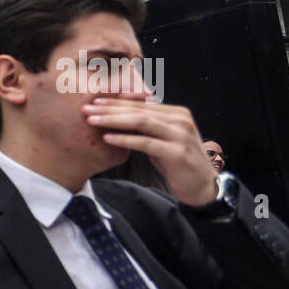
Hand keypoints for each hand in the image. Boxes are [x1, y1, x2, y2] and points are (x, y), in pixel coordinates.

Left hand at [81, 98, 217, 206]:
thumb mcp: (161, 140)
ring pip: (141, 122)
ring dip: (114, 120)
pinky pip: (146, 143)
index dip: (116, 102)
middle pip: (139, 110)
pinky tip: (107, 138)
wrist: (202, 186)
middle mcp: (180, 120)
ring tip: (92, 120)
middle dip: (110, 109)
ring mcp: (180, 135)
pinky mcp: (177, 152)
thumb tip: (120, 117)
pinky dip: (125, 139)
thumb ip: (147, 128)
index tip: (93, 101)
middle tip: (86, 108)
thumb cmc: (177, 163)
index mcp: (176, 113)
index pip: (141, 104)